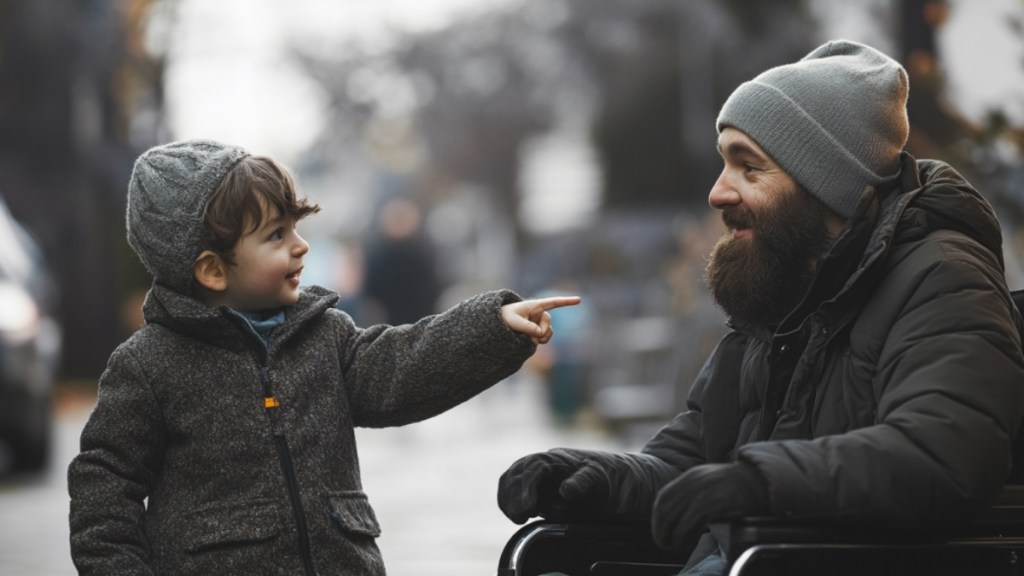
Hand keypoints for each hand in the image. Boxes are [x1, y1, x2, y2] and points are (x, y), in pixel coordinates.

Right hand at [497, 448, 610, 523]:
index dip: (527, 487)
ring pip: (508, 481)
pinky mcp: (526, 486)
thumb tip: (565, 490)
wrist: (602, 482)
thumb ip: (583, 483)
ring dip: (508, 500)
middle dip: (514, 497)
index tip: (528, 508)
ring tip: (518, 518)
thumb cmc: (600, 479)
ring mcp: (531, 474)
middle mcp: (539, 463)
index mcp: (556, 458)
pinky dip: (507, 502)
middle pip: (516, 474)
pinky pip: (509, 490)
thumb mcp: (598, 480)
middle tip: (520, 518)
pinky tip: (516, 515)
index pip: (534, 467)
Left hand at [501, 296, 580, 344]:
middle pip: (548, 323)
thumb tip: (540, 333)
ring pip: (548, 332)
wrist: (500, 323)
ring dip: (542, 337)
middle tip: (530, 336)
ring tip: (530, 340)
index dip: (566, 301)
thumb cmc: (505, 317)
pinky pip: (545, 338)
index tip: (579, 299)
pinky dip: (540, 341)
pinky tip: (532, 341)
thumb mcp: (514, 321)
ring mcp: (539, 323)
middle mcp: (540, 313)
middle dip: (541, 331)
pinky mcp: (537, 331)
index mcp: (535, 306)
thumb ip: (527, 327)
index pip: (553, 303)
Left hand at [651, 462, 767, 549]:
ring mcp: (701, 491)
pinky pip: (687, 522)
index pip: (663, 497)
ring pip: (673, 516)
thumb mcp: (711, 482)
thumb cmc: (738, 487)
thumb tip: (678, 517)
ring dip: (669, 534)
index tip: (659, 530)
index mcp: (691, 476)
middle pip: (665, 508)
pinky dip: (682, 535)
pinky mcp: (711, 502)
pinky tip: (686, 542)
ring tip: (674, 545)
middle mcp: (693, 481)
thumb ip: (694, 493)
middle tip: (663, 542)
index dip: (657, 516)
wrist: (760, 481)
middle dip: (660, 528)